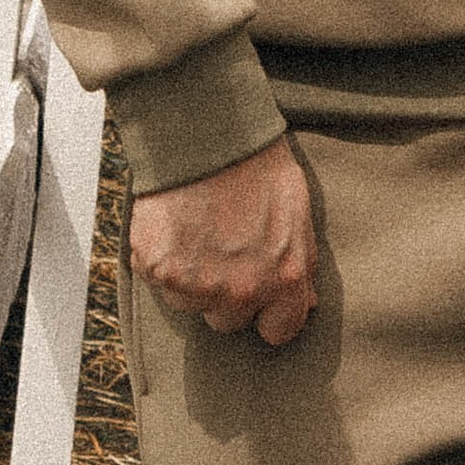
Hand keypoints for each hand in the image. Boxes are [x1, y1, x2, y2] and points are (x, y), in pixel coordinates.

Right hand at [128, 135, 318, 344]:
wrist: (208, 132)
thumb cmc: (259, 166)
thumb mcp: (298, 212)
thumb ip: (302, 263)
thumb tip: (308, 301)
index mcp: (284, 280)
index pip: (279, 331)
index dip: (269, 313)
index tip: (260, 296)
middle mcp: (241, 291)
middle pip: (228, 320)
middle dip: (226, 293)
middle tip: (223, 249)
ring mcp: (196, 284)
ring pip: (188, 303)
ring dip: (190, 276)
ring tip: (197, 229)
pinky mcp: (158, 269)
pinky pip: (156, 279)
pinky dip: (159, 257)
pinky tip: (172, 224)